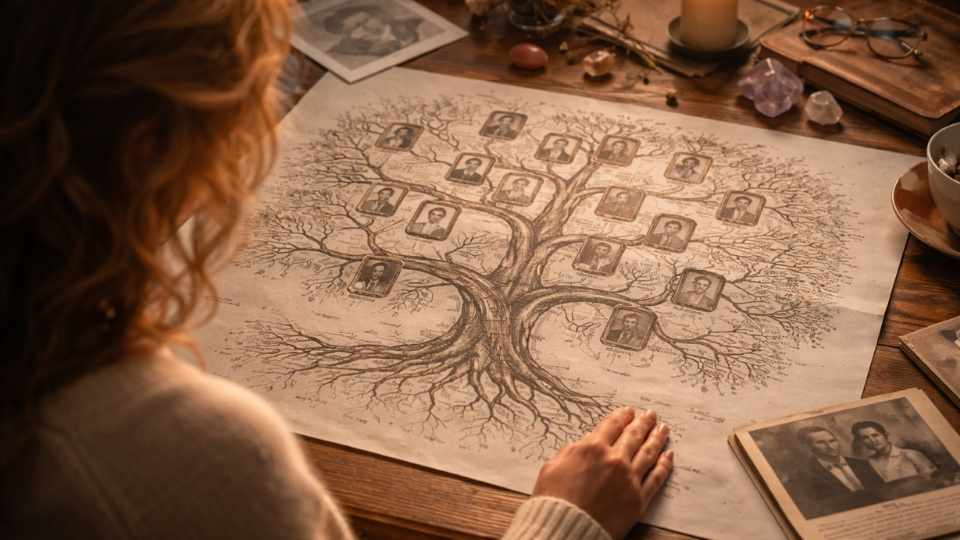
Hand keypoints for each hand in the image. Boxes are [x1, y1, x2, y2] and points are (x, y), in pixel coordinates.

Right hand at [531, 407, 672, 539]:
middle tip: (650, 415)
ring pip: (649, 453)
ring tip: (663, 429)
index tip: (629, 411)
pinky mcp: (638, 499)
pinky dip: (664, 465)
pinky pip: (656, 478)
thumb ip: (572, 451)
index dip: (622, 416)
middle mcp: (614, 460)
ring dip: (657, 439)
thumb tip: (585, 444)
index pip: (612, 425)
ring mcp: (629, 479)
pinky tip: (668, 456)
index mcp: (592, 448)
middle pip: (633, 436)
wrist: (566, 528)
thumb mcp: (553, 466)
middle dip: (643, 423)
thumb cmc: (554, 500)